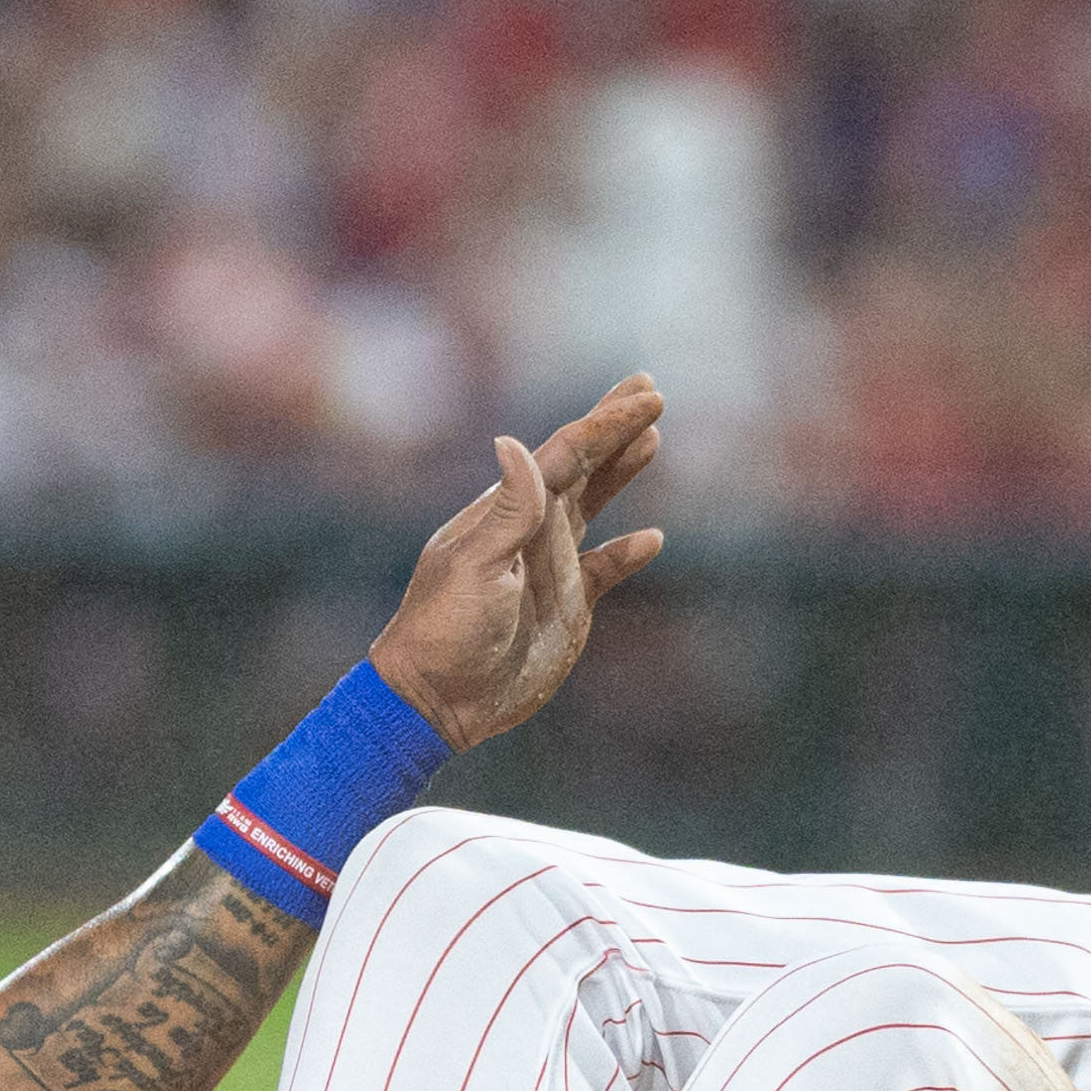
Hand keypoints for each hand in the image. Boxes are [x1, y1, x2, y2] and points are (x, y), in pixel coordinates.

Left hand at [365, 379, 668, 749]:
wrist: (438, 699)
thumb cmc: (446, 630)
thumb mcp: (474, 566)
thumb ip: (507, 511)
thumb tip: (512, 443)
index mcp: (507, 513)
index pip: (565, 455)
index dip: (605, 423)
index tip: (646, 395)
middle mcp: (532, 531)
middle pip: (581, 467)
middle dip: (614, 429)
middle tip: (648, 390)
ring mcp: (550, 567)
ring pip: (594, 506)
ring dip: (621, 472)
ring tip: (651, 439)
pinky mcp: (567, 607)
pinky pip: (605, 569)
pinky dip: (628, 553)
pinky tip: (652, 538)